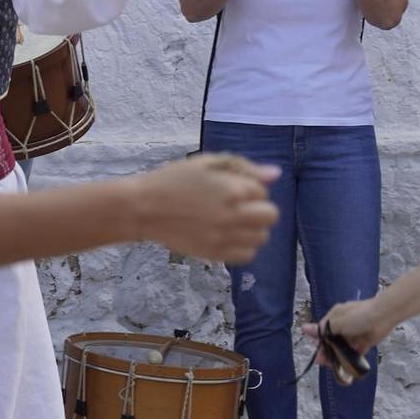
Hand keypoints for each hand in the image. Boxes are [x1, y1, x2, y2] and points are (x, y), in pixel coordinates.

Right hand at [125, 154, 279, 264]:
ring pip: (261, 237)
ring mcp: (225, 237)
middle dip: (259, 208)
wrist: (144, 208)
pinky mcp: (216, 254)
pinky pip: (247, 255)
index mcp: (233, 189)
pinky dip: (243, 247)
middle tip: (238, 206)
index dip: (249, 188)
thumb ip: (243, 166)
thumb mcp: (206, 163)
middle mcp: (234, 215)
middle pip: (270, 216)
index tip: (231, 188)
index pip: (262, 191)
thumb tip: (275, 175)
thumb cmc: (173, 179)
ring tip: (232, 222)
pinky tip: (228, 237)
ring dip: (252, 228)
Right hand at [304, 298, 394, 361]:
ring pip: (342, 348)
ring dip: (338, 357)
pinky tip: (347, 368)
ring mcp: (354, 334)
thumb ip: (323, 329)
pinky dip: (351, 359)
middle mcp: (343, 326)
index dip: (319, 342)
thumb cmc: (358, 316)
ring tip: (334, 367)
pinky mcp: (364, 342)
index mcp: (335, 317)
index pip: (323, 331)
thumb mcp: (337, 322)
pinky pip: (355, 352)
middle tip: (323, 362)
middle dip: (327, 351)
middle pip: (332, 341)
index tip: (317, 353)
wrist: (382, 316)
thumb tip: (304, 328)